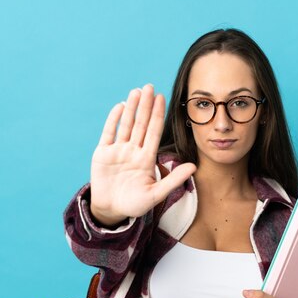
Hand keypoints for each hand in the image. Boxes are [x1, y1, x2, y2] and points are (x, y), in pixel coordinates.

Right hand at [89, 84, 196, 224]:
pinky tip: (120, 106)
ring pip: (126, 125)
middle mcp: (133, 151)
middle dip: (145, 105)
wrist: (112, 211)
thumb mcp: (156, 194)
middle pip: (140, 124)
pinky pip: (108, 133)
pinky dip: (113, 120)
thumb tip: (194, 167)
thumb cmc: (135, 204)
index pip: (153, 132)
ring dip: (131, 108)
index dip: (158, 115)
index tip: (162, 98)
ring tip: (136, 91)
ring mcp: (118, 151)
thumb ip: (173, 180)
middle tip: (150, 86)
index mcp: (146, 159)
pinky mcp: (103, 153)